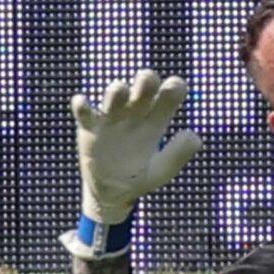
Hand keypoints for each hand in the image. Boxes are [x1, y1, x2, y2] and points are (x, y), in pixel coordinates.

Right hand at [69, 70, 202, 238]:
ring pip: (115, 92)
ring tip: (119, 91)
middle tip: (146, 82)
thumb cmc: (140, 178)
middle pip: (145, 85)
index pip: (171, 92)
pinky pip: (84, 112)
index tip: (172, 91)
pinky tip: (83, 102)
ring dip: (117, 89)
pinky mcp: (90, 129)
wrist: (112, 195)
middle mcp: (137, 113)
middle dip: (147, 79)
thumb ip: (180, 153)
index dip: (174, 86)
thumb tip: (192, 134)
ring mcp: (113, 119)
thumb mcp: (163, 170)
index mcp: (158, 119)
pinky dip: (82, 105)